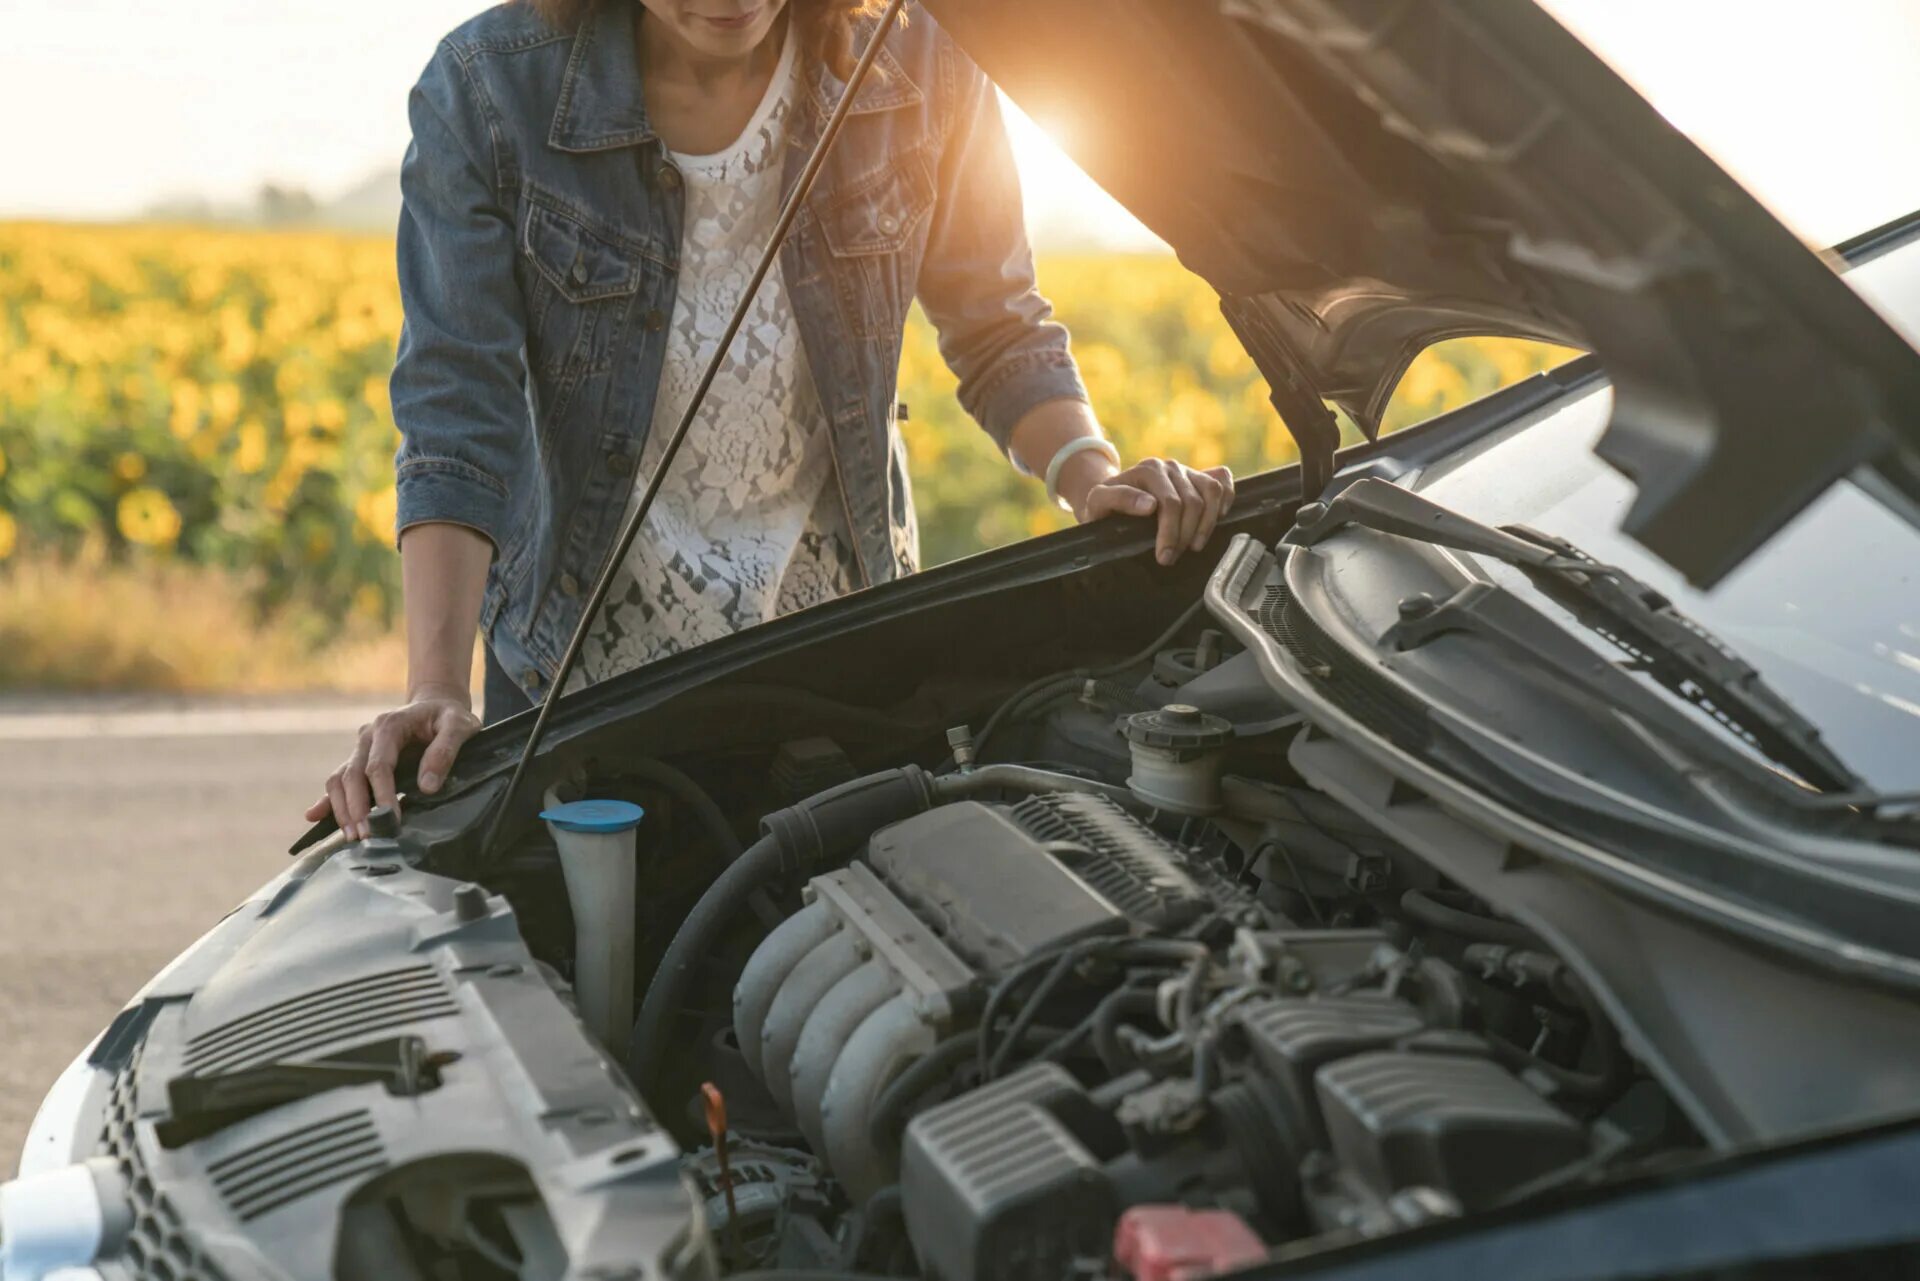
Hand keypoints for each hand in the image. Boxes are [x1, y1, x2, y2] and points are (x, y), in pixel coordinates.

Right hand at [304, 685, 479, 838]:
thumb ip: (445, 751)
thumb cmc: (450, 717)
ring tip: (352, 837)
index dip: (382, 794)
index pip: (378, 765)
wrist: (437, 705)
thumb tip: (426, 787)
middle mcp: (367, 736)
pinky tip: (314, 817)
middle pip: (352, 775)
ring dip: (341, 809)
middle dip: (357, 808)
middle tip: (367, 836)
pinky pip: (338, 780)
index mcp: (389, 725)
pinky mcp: (359, 760)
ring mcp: (360, 748)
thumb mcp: (459, 726)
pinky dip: (327, 799)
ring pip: (339, 779)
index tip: (390, 819)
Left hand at [1070, 456, 1235, 564]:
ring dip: (1207, 524)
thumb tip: (1150, 505)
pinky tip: (1217, 518)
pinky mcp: (1199, 476)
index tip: (1164, 557)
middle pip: (1192, 503)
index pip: (1170, 504)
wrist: (1111, 497)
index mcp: (1148, 470)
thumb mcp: (1098, 502)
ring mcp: (1187, 470)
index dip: (1171, 534)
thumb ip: (1118, 499)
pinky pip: (1222, 480)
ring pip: (1211, 493)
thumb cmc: (1105, 506)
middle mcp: (1169, 467)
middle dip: (1185, 536)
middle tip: (1172, 558)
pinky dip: (1226, 498)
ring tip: (1194, 546)